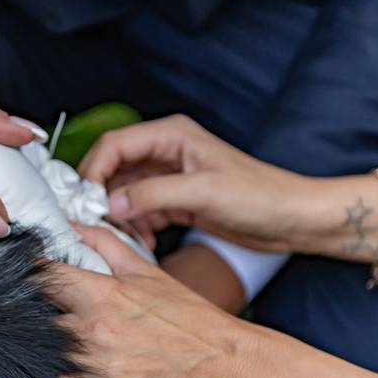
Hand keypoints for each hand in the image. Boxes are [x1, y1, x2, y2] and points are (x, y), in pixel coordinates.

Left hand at [50, 226, 251, 377]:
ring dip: (61, 354)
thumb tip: (71, 225)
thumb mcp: (147, 272)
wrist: (226, 366)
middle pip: (41, 322)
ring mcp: (97, 370)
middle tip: (79, 327)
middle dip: (52, 322)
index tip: (40, 289)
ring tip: (95, 354)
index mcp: (101, 294)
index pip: (40, 279)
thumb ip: (104, 244)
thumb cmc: (190, 319)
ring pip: (50, 358)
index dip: (34, 281)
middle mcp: (93, 331)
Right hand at [79, 115, 315, 250]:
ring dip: (119, 216)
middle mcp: (167, 152)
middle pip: (114, 169)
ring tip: (125, 236)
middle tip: (95, 222)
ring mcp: (170, 178)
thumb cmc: (260, 196)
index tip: (84, 201)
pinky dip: (137, 227)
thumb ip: (153, 195)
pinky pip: (141, 211)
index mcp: (172, 135)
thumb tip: (111, 203)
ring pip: (124, 193)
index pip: (115, 145)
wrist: (293, 219)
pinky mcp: (177, 201)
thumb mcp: (203, 193)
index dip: (93, 170)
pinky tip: (145, 242)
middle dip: (101, 196)